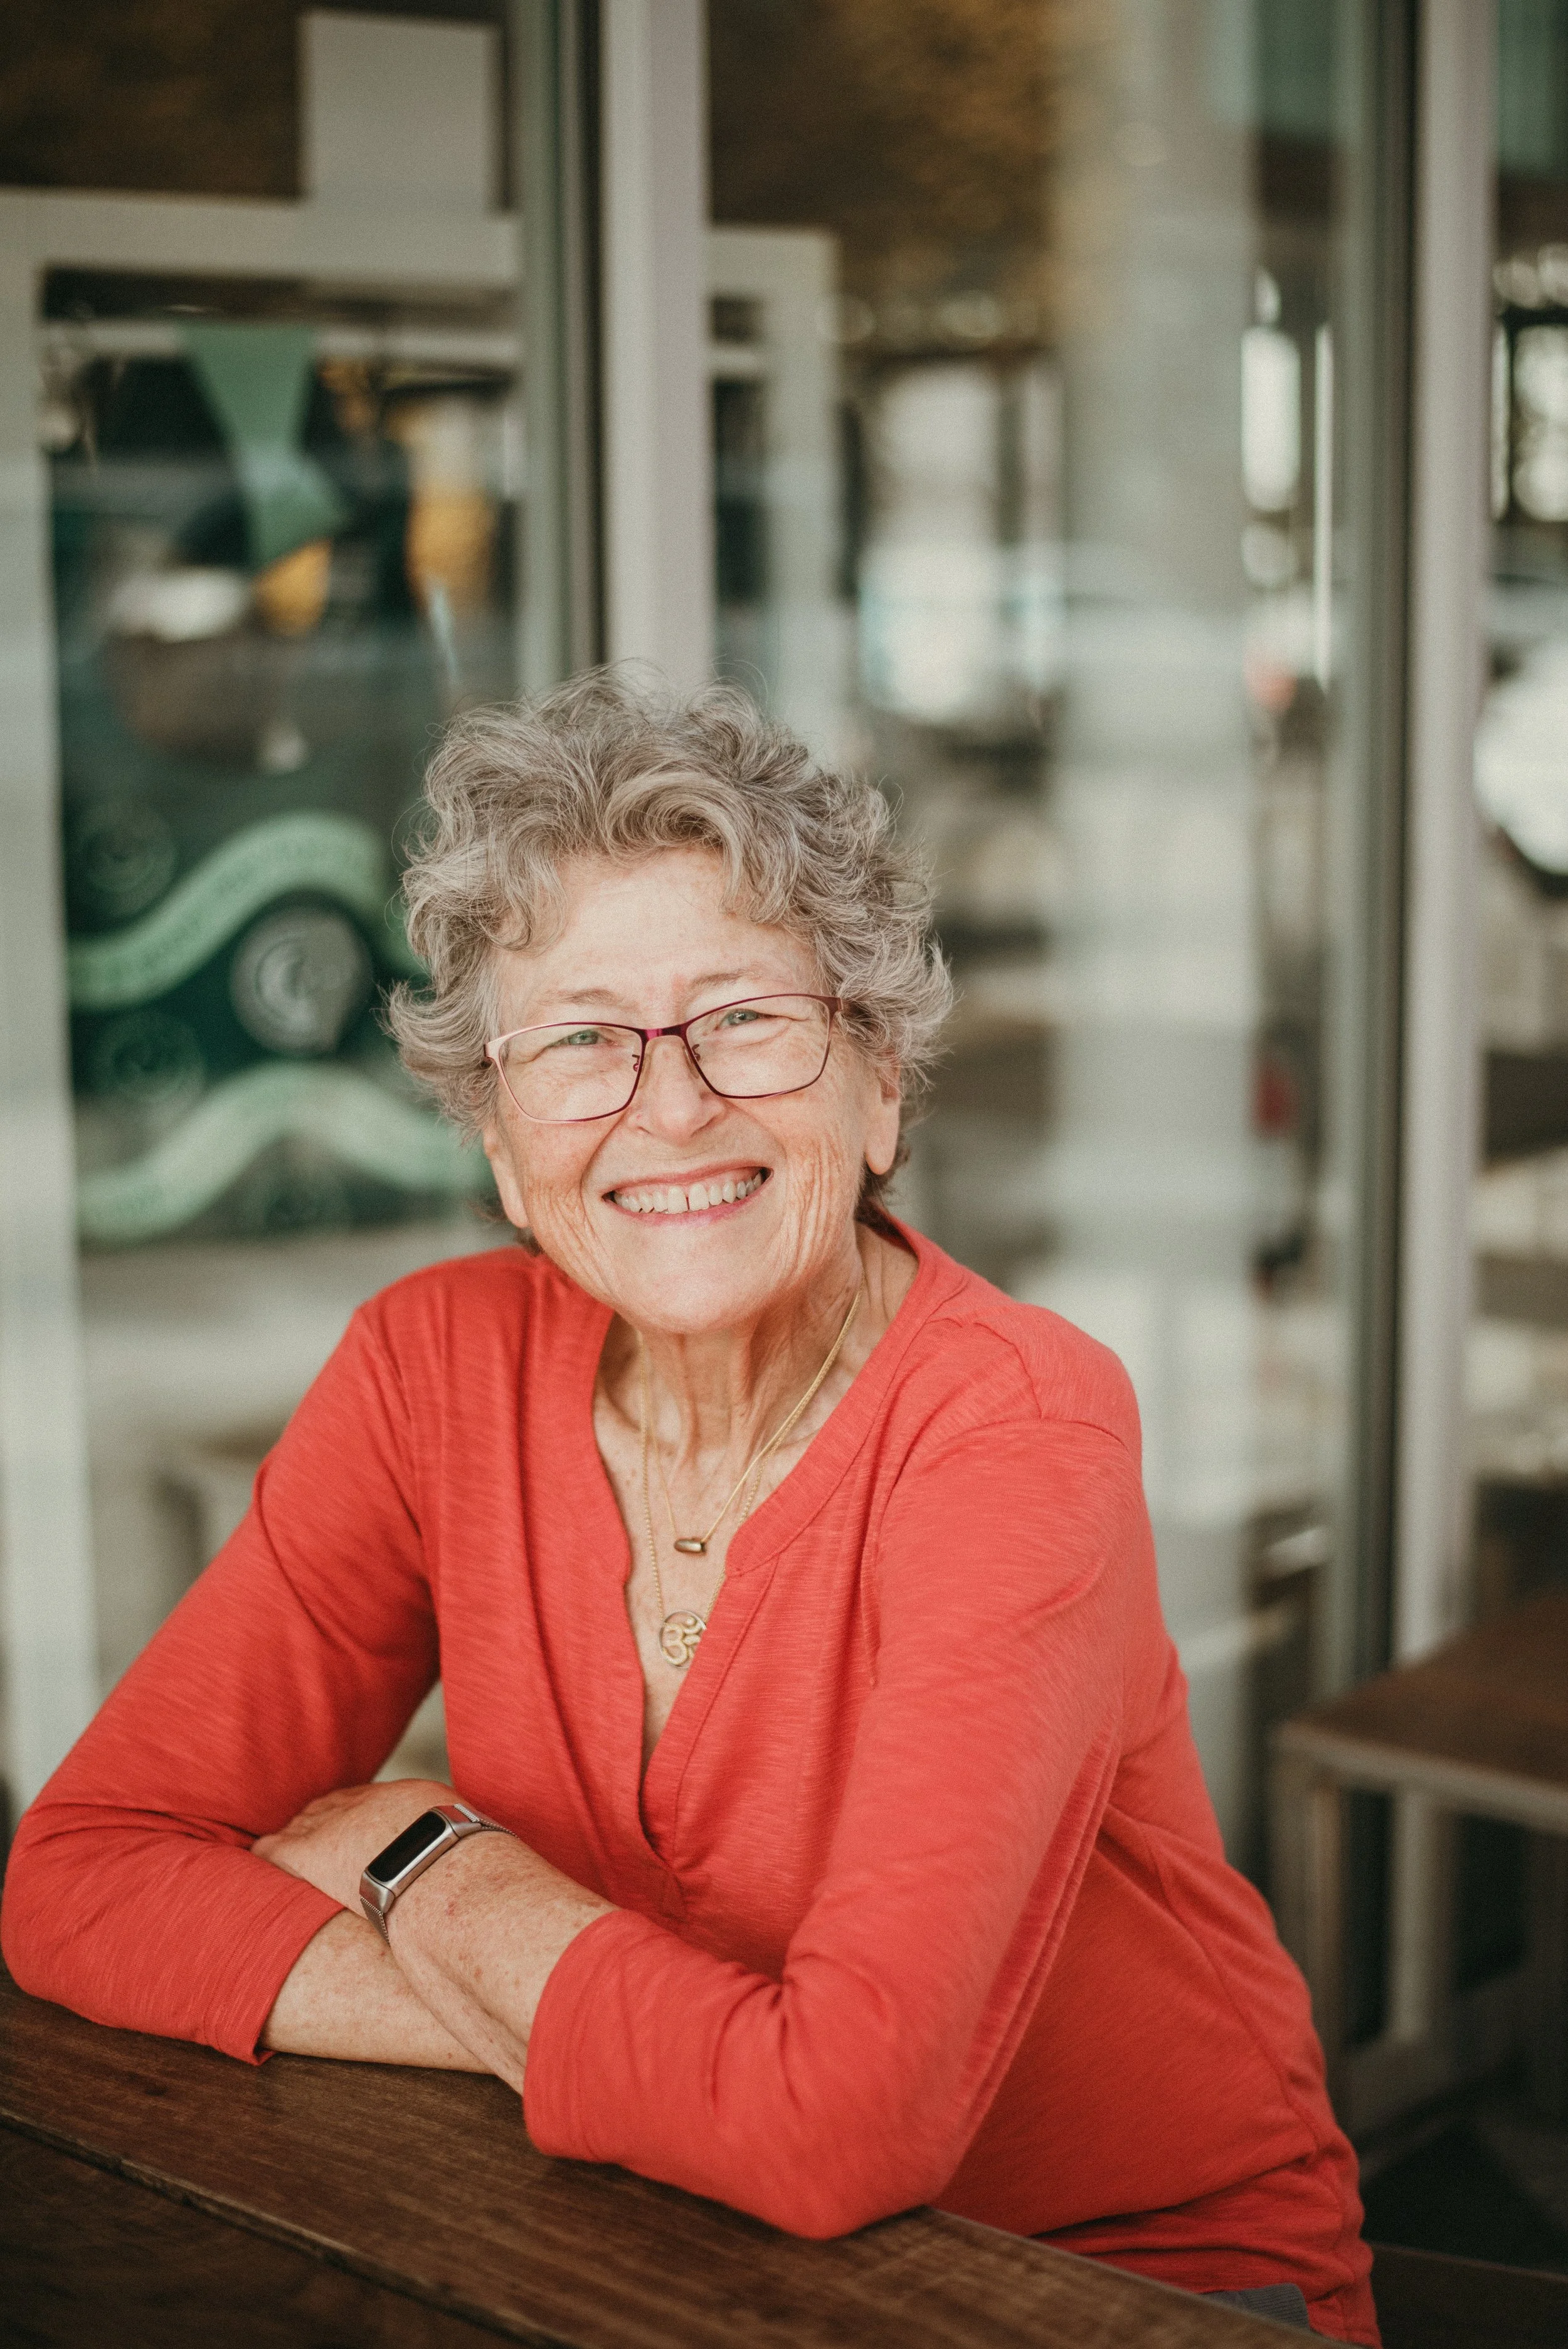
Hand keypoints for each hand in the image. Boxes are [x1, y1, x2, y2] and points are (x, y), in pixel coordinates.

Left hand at [253, 1779, 455, 1911]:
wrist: (446, 1879)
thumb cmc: (471, 1874)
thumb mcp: (472, 1846)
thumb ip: (458, 1847)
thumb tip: (475, 1863)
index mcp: (411, 1799)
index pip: (371, 1801)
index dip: (355, 1811)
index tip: (348, 1822)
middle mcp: (370, 1805)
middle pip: (334, 1806)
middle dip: (321, 1820)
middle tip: (311, 1833)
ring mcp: (338, 1827)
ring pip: (303, 1824)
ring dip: (296, 1837)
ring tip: (284, 1850)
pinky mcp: (312, 1854)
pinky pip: (275, 1848)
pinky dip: (265, 1853)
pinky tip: (255, 1857)